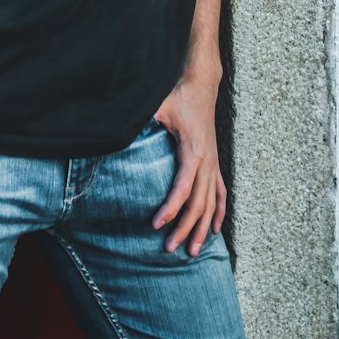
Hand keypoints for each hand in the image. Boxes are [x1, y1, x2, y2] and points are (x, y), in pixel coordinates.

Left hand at [151, 78, 226, 256]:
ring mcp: (213, 165)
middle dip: (184, 229)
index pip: (183, 188)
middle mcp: (207, 162)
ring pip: (211, 204)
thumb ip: (143, 119)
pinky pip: (220, 194)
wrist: (202, 87)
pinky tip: (216, 230)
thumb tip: (118, 128)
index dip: (170, 209)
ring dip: (203, 229)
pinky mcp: (215, 164)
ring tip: (192, 251)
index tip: (156, 225)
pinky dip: (219, 214)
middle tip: (168, 248)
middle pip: (198, 204)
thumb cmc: (179, 98)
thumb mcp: (159, 107)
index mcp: (193, 151)